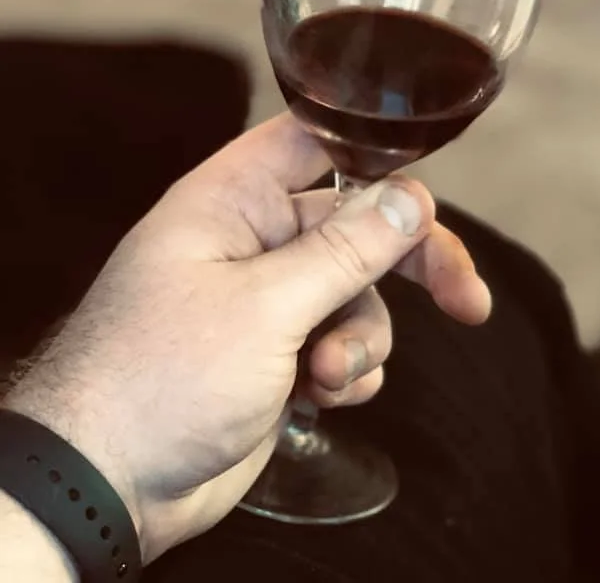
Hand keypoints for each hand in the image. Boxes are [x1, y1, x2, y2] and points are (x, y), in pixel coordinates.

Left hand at [4, 115, 490, 562]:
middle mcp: (256, 240)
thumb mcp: (264, 306)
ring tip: (328, 374)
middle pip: (358, 223)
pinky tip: (321, 397)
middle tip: (465, 299)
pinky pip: (346, 343)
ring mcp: (271, 299)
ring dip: (362, 337)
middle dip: (410, 263)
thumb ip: (345, 250)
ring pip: (360, 294)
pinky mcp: (283, 353)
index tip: (426, 183)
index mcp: (235, 199)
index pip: (315, 141)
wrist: (109, 483)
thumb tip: (412, 197)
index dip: (373, 150)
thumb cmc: (161, 375)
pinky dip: (348, 370)